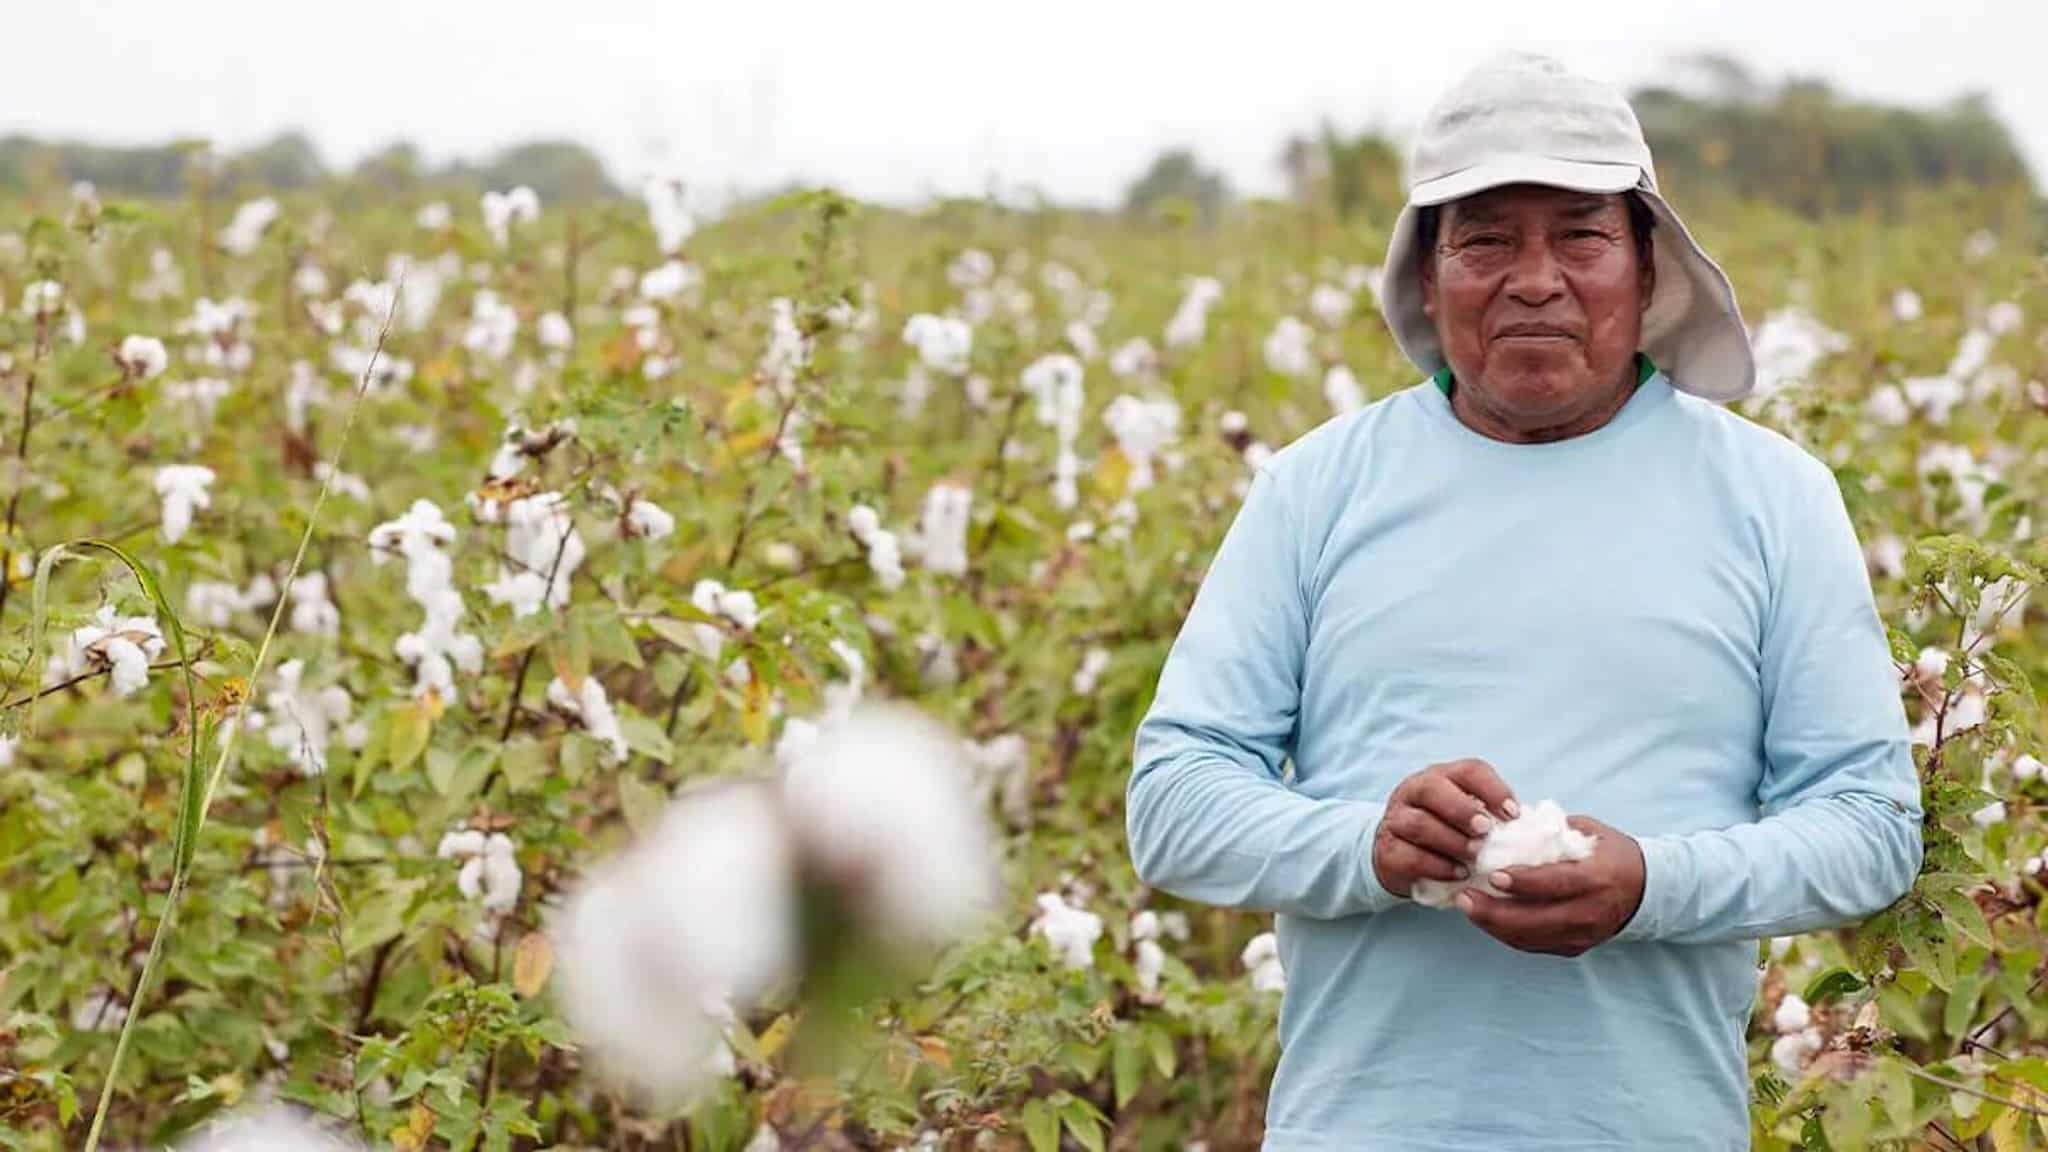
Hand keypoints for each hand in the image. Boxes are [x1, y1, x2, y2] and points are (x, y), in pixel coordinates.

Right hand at [1372, 757, 1519, 898]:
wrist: (1401, 856)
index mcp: (1442, 777)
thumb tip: (1532, 831)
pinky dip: (1437, 866)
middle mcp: (1414, 791)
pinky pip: (1409, 855)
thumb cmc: (1448, 834)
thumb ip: (1493, 819)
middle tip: (1486, 830)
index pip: (1468, 771)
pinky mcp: (1387, 850)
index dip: (1493, 789)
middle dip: (1463, 810)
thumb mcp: (1469, 819)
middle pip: (1432, 789)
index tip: (1513, 813)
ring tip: (1475, 857)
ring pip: (1419, 823)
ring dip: (1452, 841)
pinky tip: (1458, 874)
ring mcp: (1396, 820)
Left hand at [1454, 815, 1644, 956]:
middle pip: (1536, 920)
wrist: (1647, 889)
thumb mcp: (1588, 831)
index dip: (1523, 882)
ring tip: (1468, 907)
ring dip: (1494, 925)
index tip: (1492, 875)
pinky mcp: (1576, 948)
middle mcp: (1591, 912)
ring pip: (1531, 938)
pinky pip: (1535, 945)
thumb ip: (1551, 830)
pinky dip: (1507, 934)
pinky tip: (1487, 918)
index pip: (1555, 884)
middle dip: (1495, 912)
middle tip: (1465, 897)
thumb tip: (1506, 824)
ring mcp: (1584, 935)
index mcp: (1597, 878)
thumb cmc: (1611, 853)